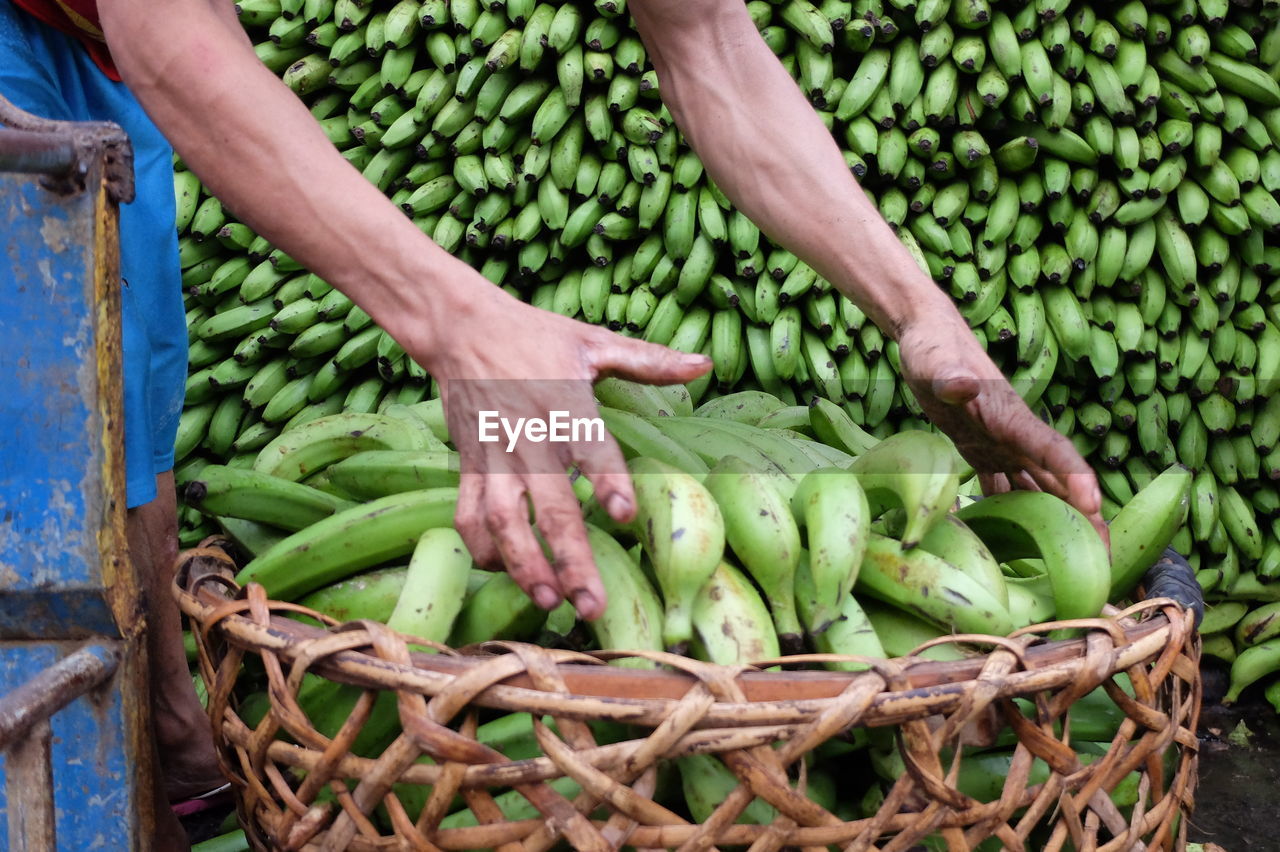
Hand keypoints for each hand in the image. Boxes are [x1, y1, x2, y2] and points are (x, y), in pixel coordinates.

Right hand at [418, 289, 710, 620]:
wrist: (462, 327)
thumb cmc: (534, 335)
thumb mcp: (592, 341)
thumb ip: (649, 361)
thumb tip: (704, 366)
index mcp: (566, 406)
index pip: (591, 448)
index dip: (608, 481)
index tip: (624, 513)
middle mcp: (530, 438)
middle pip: (549, 507)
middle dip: (569, 559)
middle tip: (590, 603)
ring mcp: (494, 457)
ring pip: (503, 522)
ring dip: (523, 565)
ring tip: (549, 601)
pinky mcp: (469, 466)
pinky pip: (468, 516)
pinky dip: (483, 548)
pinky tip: (505, 572)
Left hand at [895, 313, 1107, 546]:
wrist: (927, 337)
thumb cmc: (932, 346)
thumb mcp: (935, 363)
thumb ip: (951, 376)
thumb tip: (962, 384)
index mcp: (1012, 418)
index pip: (1054, 451)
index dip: (1076, 478)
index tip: (1094, 508)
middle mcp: (1016, 435)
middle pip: (1058, 480)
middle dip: (1083, 517)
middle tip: (1104, 558)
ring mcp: (1001, 444)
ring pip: (1038, 487)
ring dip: (1057, 519)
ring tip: (1077, 559)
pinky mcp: (981, 450)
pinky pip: (1005, 486)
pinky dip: (1015, 511)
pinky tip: (1019, 540)